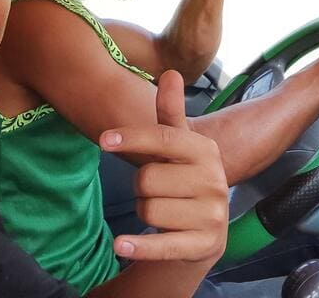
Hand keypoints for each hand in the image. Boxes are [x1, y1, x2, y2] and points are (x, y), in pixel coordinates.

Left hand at [100, 70, 227, 263]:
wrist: (205, 232)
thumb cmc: (184, 179)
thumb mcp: (179, 145)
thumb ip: (171, 112)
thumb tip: (172, 72)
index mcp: (206, 150)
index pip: (164, 138)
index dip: (132, 137)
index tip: (103, 139)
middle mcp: (214, 181)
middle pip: (148, 178)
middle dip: (140, 186)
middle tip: (153, 189)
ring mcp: (212, 215)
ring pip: (148, 210)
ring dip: (143, 212)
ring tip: (160, 210)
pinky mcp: (203, 245)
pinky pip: (160, 245)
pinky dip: (138, 246)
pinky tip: (120, 245)